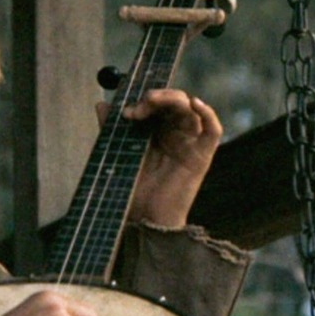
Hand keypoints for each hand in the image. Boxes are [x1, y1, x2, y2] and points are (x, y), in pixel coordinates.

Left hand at [95, 89, 221, 226]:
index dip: (142, 99)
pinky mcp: (201, 156)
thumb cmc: (131, 187)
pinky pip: (213, 130)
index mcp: (155, 129)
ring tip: (151, 101)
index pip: (156, 102)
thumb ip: (111, 129)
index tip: (124, 111)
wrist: (142, 217)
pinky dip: (208, 113)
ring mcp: (189, 142)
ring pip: (190, 109)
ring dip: (171, 100)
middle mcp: (174, 132)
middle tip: (138, 107)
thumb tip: (101, 105)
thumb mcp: (118, 152)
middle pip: (174, 101)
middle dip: (156, 98)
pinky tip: (195, 103)